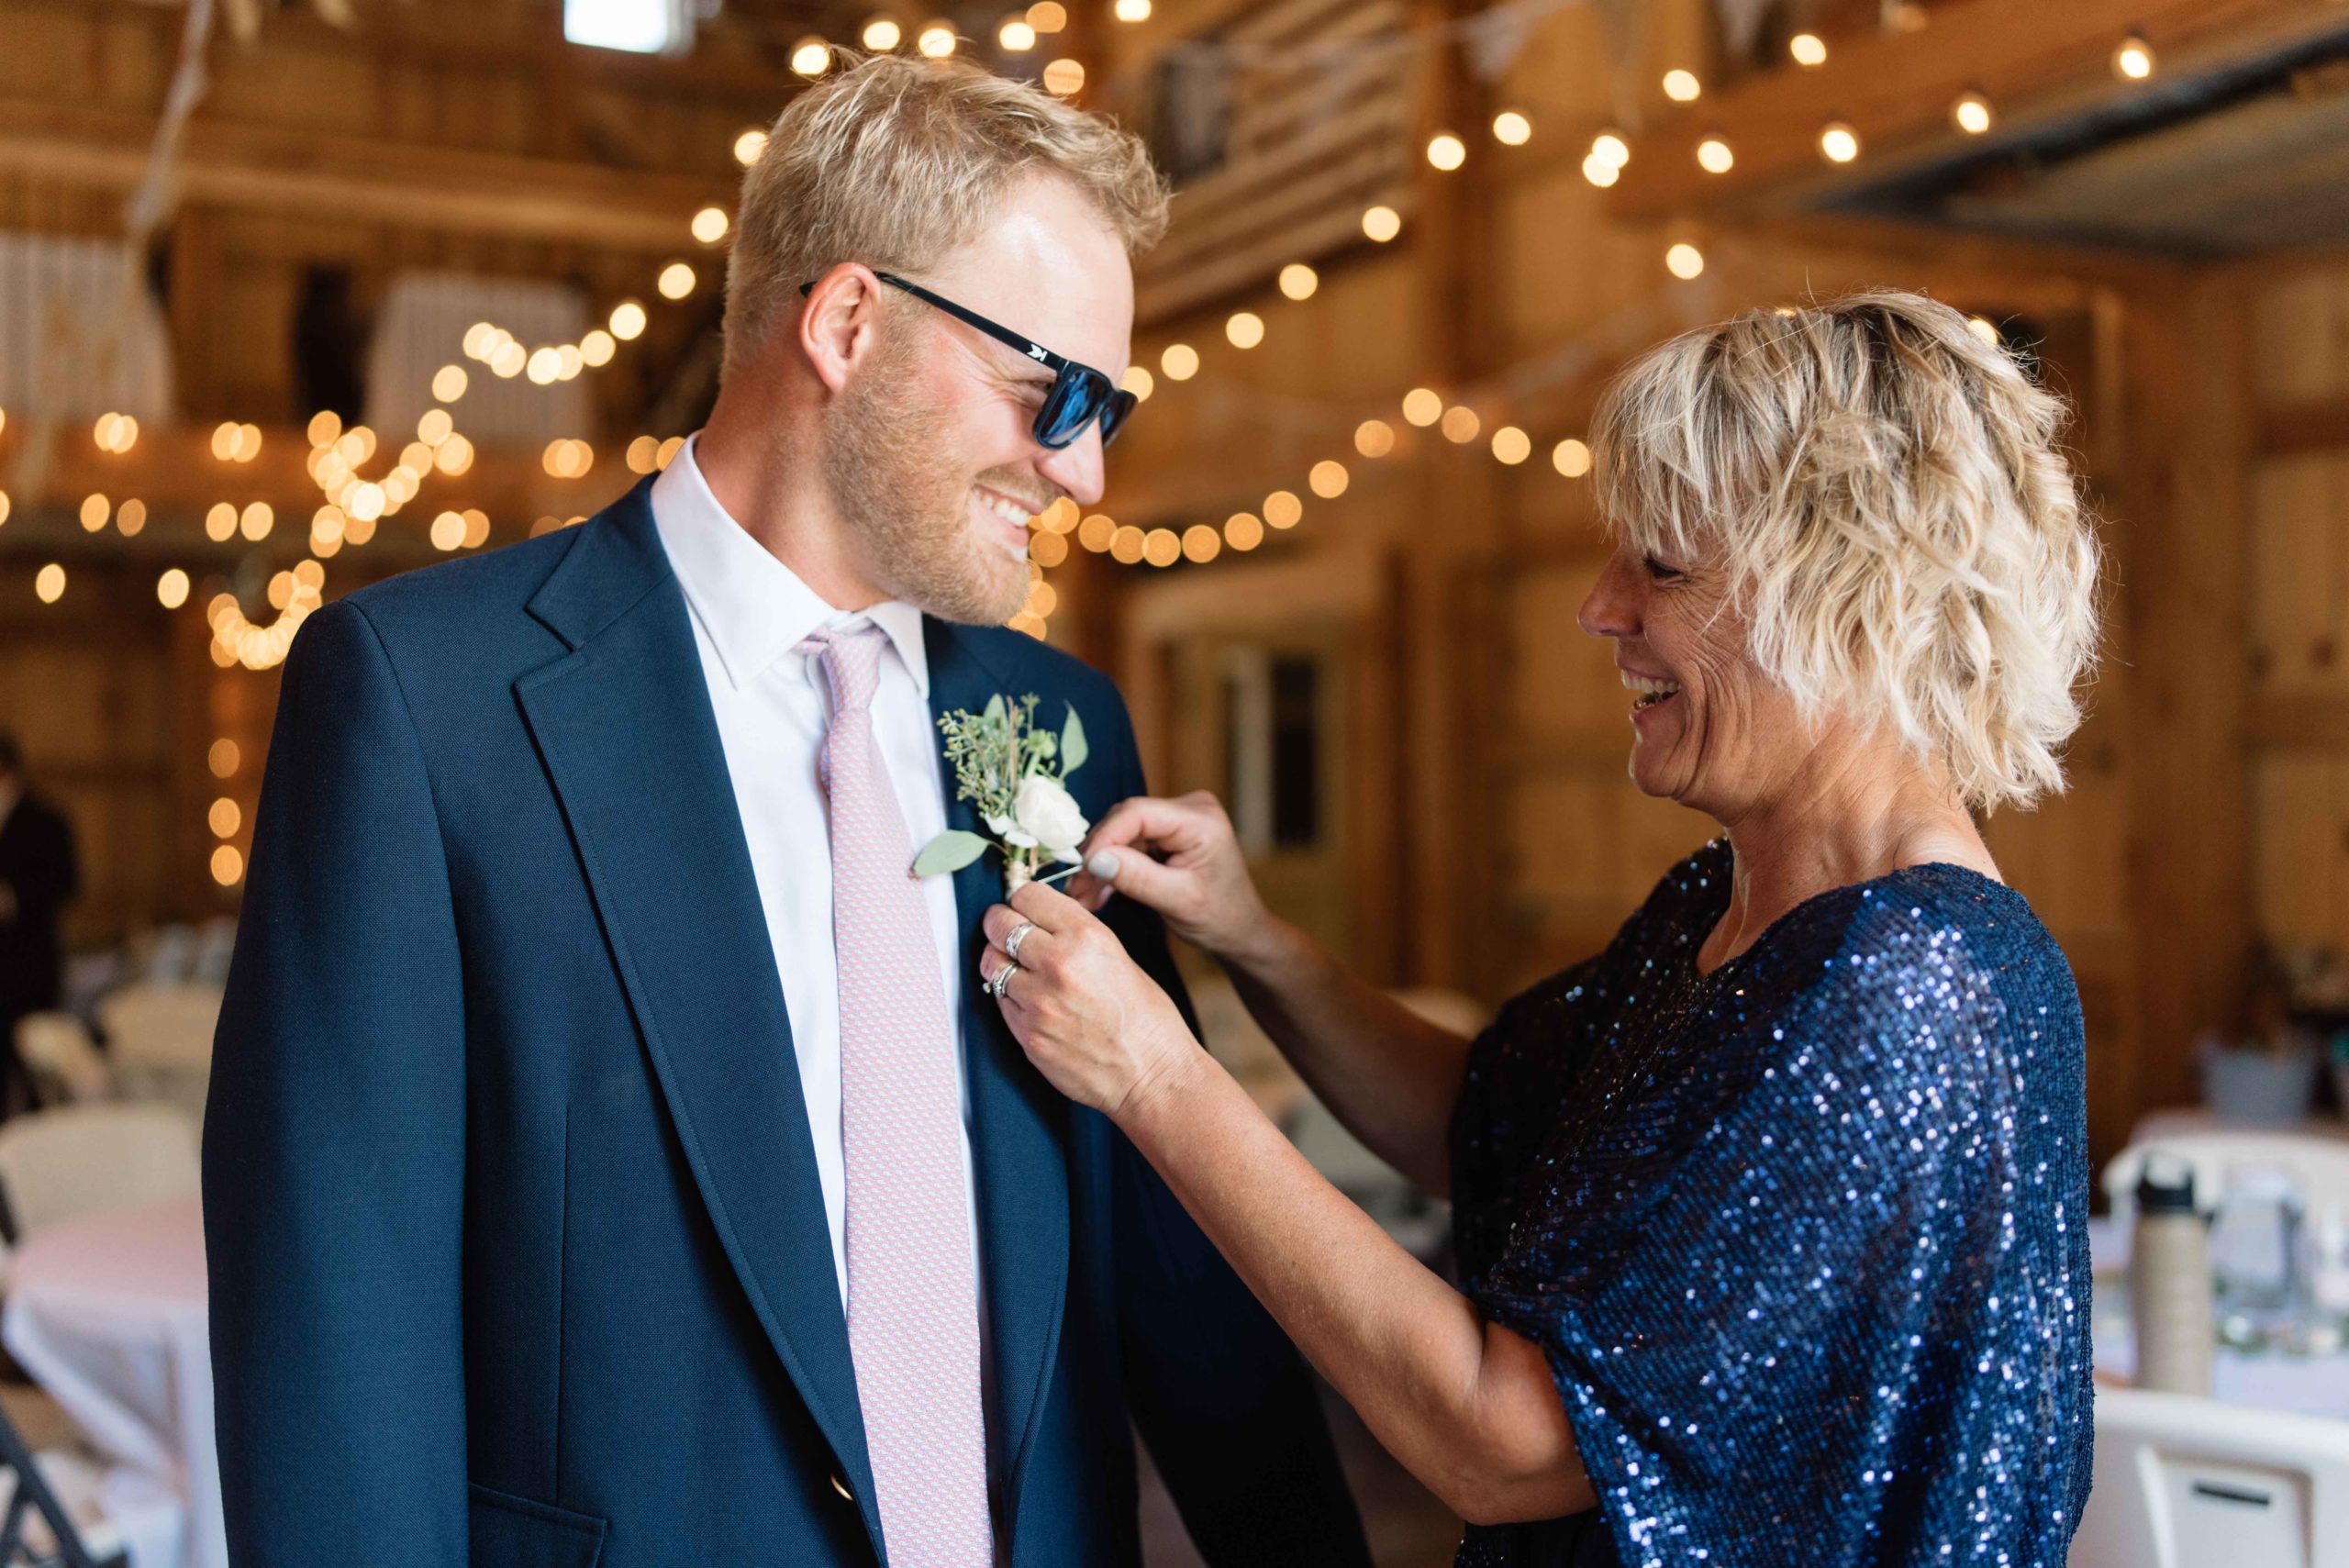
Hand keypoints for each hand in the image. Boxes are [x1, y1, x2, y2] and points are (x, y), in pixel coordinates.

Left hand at [979, 883, 1198, 1120]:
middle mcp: (1058, 963)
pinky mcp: (1026, 1034)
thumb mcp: (1118, 955)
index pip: (1027, 896)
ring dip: (1000, 962)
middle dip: (1000, 925)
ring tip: (1016, 969)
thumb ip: (1074, 935)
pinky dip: (1008, 996)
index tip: (1022, 908)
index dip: (1022, 901)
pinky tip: (1029, 1001)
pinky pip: (999, 1001)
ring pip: (991, 963)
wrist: (1150, 1074)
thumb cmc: (1145, 1019)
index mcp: (1086, 936)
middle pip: (999, 924)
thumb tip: (1039, 922)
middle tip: (1004, 930)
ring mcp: (1037, 1001)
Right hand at [1064, 792, 1272, 961]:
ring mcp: (1178, 820)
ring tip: (1082, 898)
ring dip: (1102, 866)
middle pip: (1126, 822)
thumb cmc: (1220, 918)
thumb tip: (1094, 860)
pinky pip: (1131, 845)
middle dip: (1099, 856)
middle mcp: (1189, 809)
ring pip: (1123, 835)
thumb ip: (1137, 877)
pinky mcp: (1168, 835)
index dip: (1104, 838)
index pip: (1137, 813)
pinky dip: (1114, 869)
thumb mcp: (1178, 901)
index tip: (1081, 869)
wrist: (1240, 931)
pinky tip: (1097, 893)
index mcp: (1200, 820)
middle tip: (1075, 890)